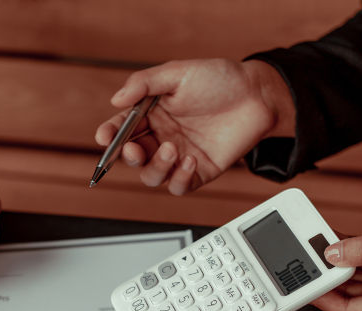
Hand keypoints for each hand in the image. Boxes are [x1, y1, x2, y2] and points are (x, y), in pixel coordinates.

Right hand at [94, 59, 294, 194]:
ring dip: (155, 167)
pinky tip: (190, 160)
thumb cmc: (220, 80)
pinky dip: (179, 179)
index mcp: (152, 114)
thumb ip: (145, 83)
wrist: (256, 95)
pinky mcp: (199, 172)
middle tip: (133, 149)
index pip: (121, 129)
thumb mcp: (178, 73)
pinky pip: (179, 186)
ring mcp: (179, 156)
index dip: (109, 136)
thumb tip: (116, 100)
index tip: (104, 137)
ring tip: (172, 149)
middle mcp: (162, 137)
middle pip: (132, 158)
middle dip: (127, 156)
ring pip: (152, 176)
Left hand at [312, 207, 361, 310]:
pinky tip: (339, 242)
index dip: (326, 299)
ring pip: (361, 280)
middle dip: (332, 278)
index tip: (306, 288)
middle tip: (309, 263)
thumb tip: (333, 253)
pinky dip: (356, 255)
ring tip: (320, 249)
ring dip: (343, 264)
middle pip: (354, 296)